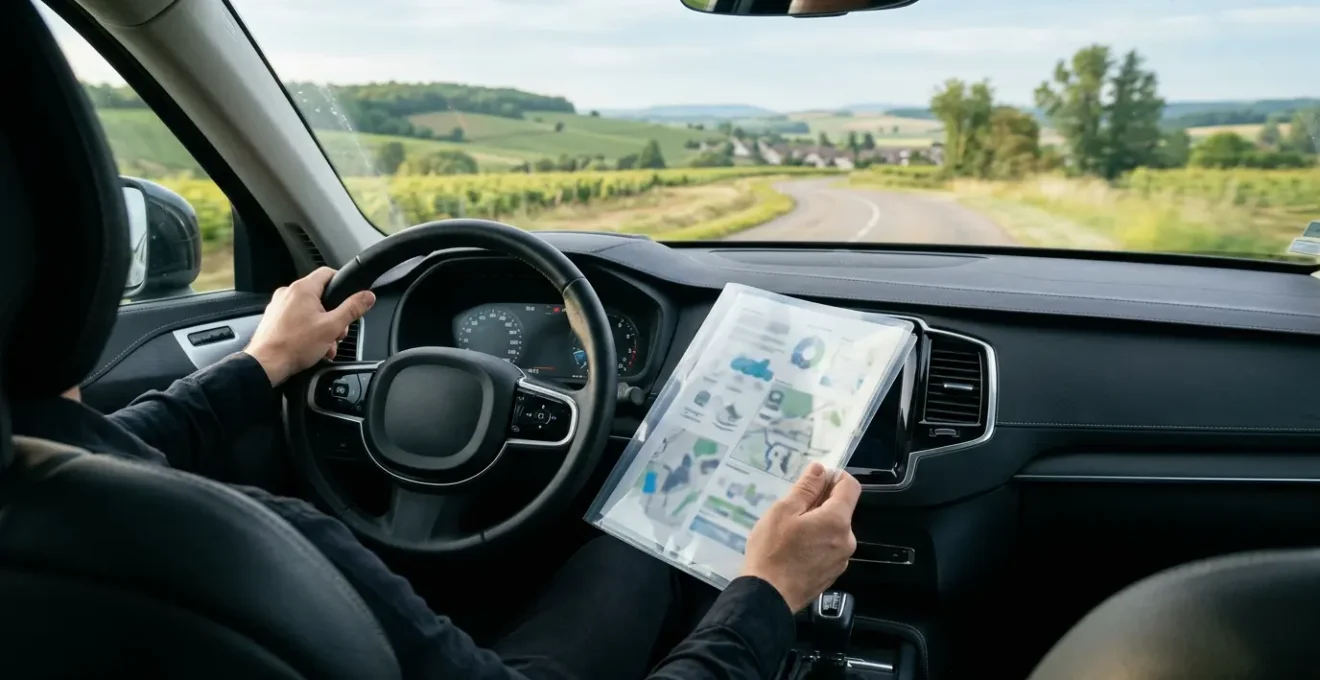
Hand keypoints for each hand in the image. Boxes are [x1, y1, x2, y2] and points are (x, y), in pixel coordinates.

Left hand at [244, 267, 375, 385]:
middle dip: (333, 316)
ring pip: (309, 311)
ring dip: (322, 327)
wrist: (266, 364)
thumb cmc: (294, 345)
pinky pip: (296, 320)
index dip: (342, 284)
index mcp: (302, 289)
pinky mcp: (274, 319)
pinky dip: (307, 331)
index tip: (349, 296)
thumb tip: (367, 296)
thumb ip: (352, 309)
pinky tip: (312, 347)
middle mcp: (288, 293)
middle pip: (320, 296)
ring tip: (324, 345)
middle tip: (337, 332)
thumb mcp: (332, 327)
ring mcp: (278, 306)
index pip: (328, 273)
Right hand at [741, 462, 860, 611]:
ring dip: (818, 524)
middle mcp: (847, 540)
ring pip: (834, 530)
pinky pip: (829, 548)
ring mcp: (841, 560)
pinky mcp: (832, 574)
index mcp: (837, 521)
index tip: (814, 480)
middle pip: (841, 510)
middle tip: (792, 510)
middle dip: (821, 503)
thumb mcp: (783, 511)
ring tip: (790, 533)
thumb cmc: (772, 551)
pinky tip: (795, 550)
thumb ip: (806, 488)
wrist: (767, 597)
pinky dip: (817, 543)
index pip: (850, 487)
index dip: (834, 477)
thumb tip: (820, 469)